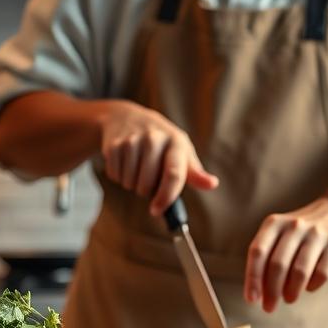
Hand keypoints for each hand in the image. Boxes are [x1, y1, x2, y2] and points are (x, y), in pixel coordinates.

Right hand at [98, 101, 217, 215]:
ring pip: (130, 183)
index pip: (173, 175)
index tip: (156, 211)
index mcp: (176, 142)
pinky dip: (118, 176)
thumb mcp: (180, 152)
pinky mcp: (114, 145)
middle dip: (146, 189)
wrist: (126, 117)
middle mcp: (154, 138)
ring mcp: (132, 140)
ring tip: (135, 166)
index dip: (166, 197)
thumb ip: (195, 172)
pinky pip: (115, 176)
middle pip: (147, 184)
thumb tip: (212, 184)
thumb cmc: (161, 142)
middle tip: (148, 176)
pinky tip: (124, 162)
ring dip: (131, 183)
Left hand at [244, 197, 327, 311]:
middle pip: (278, 265)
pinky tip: (308, 287)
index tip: (251, 299)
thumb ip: (266, 259)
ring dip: (291, 291)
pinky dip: (312, 286)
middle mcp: (295, 226)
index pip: (258, 252)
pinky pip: (321, 273)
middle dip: (271, 291)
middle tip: (269, 307)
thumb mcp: (279, 234)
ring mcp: (317, 235)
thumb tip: (258, 293)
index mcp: (274, 223)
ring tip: (288, 299)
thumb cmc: (300, 232)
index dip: (252, 278)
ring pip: (299, 271)